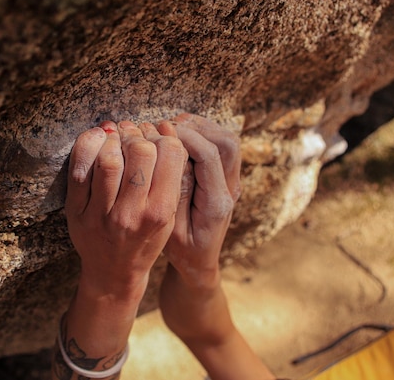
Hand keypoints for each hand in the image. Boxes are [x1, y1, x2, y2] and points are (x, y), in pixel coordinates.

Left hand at [65, 120, 186, 298]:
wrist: (113, 273)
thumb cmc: (145, 239)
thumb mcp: (168, 214)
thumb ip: (169, 177)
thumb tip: (162, 129)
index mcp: (160, 211)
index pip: (170, 153)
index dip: (162, 137)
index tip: (154, 138)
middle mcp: (131, 213)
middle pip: (139, 151)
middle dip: (136, 136)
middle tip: (132, 136)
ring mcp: (101, 214)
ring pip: (108, 159)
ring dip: (112, 140)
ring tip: (114, 139)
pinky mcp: (76, 211)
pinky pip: (79, 169)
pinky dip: (87, 147)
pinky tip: (96, 143)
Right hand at [157, 114, 274, 379]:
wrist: (200, 266)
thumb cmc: (182, 252)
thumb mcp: (171, 231)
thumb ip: (176, 195)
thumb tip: (175, 159)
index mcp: (216, 204)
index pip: (210, 158)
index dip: (186, 138)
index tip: (162, 131)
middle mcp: (230, 190)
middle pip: (227, 143)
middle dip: (197, 127)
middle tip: (167, 125)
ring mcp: (231, 184)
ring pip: (228, 141)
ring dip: (202, 128)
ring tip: (172, 126)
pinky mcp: (226, 180)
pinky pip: (222, 147)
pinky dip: (203, 134)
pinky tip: (181, 134)